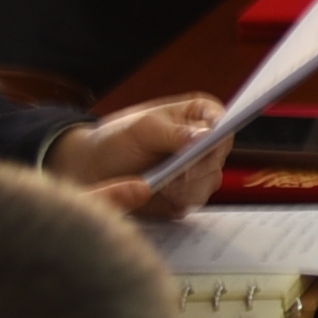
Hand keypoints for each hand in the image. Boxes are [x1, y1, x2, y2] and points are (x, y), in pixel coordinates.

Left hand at [52, 95, 224, 200]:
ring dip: (187, 187)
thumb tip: (205, 135)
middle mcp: (204, 143)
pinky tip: (161, 194)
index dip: (218, 136)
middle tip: (178, 173)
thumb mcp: (142, 129)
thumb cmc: (118, 139)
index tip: (204, 147)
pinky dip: (178, 200)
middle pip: (218, 158)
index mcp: (199, 115)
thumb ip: (175, 132)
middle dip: (197, 168)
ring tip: (163, 185)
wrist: (94, 169)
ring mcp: (198, 170)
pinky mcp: (187, 193)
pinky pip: (194, 201)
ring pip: (209, 182)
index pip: (223, 124)